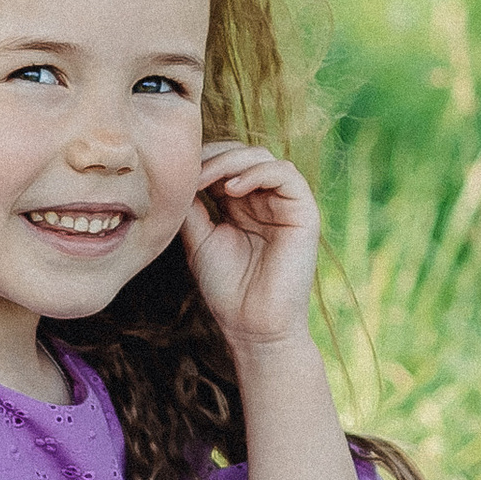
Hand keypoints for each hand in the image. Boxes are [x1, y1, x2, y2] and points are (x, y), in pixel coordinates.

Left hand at [182, 144, 320, 352]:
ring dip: (231, 161)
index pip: (224, 164)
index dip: (201, 161)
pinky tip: (231, 189)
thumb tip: (178, 174)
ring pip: (262, 157)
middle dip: (213, 156)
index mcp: (242, 204)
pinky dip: (256, 172)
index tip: (176, 174)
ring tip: (206, 179)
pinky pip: (285, 174)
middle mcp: (265, 200)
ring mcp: (286, 204)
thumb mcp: (199, 239)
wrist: (252, 325)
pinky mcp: (304, 212)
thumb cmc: (226, 289)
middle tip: (190, 173)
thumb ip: (192, 206)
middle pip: (242, 154)